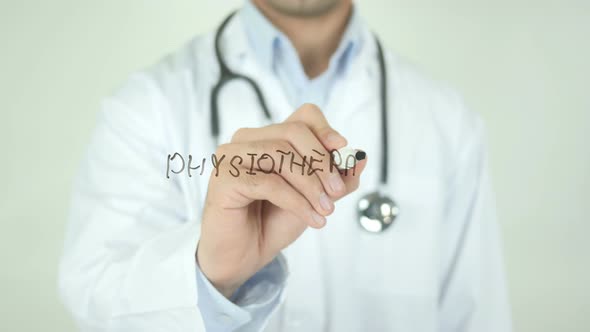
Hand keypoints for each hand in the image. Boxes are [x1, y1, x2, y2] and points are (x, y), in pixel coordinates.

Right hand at [196, 104, 367, 297]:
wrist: (243, 256)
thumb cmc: (272, 223)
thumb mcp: (315, 197)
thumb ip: (337, 178)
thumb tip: (361, 157)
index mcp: (268, 137)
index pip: (303, 116)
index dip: (325, 130)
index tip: (342, 150)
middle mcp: (247, 140)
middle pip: (294, 131)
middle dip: (322, 162)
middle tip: (337, 192)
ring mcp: (231, 156)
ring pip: (281, 154)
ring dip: (311, 185)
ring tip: (325, 210)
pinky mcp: (224, 178)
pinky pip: (269, 182)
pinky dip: (296, 201)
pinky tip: (311, 219)